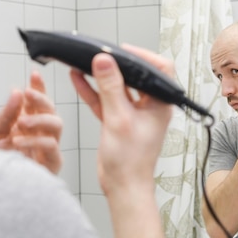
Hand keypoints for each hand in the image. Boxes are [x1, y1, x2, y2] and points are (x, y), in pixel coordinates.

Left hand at [0, 71, 62, 173]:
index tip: (34, 75)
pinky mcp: (52, 162)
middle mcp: (39, 132)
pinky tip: (19, 141)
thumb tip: (16, 92)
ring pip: (57, 124)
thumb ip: (5, 115)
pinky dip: (35, 140)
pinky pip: (51, 146)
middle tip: (28, 94)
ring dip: (40, 119)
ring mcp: (47, 146)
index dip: (38, 87)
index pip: (36, 101)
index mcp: (27, 122)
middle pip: (51, 108)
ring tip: (21, 122)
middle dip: (42, 98)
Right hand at [69, 45, 172, 195]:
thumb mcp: (119, 118)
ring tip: (83, 62)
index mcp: (159, 103)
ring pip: (117, 87)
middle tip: (99, 55)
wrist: (123, 187)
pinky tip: (78, 79)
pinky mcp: (118, 121)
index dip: (142, 56)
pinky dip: (93, 90)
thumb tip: (104, 60)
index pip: (159, 68)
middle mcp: (149, 106)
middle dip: (116, 64)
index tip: (121, 51)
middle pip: (134, 75)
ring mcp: (133, 113)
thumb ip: (111, 87)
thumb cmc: (131, 161)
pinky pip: (105, 100)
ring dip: (101, 76)